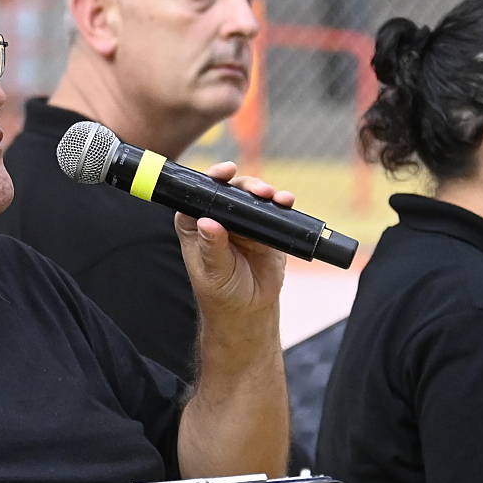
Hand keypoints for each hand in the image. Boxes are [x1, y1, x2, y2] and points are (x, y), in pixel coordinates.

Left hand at [173, 160, 290, 335]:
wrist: (249, 310)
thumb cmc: (222, 293)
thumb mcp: (214, 272)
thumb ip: (212, 248)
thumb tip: (207, 223)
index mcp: (196, 224)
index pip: (199, 194)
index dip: (211, 179)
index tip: (225, 172)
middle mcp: (218, 217)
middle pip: (229, 189)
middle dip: (244, 184)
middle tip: (258, 190)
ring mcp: (243, 222)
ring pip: (252, 196)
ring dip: (264, 191)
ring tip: (275, 196)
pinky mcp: (266, 228)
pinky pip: (273, 211)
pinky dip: (281, 204)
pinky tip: (286, 202)